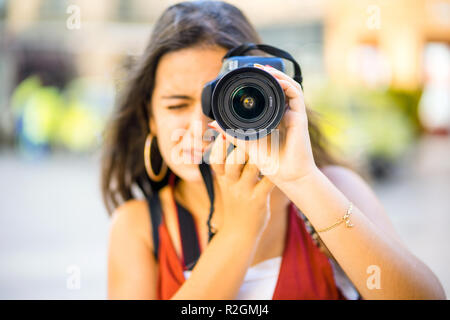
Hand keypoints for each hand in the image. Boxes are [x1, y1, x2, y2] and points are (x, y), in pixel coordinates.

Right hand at [207, 128, 274, 236]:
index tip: (224, 132)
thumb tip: (228, 142)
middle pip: (233, 160)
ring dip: (261, 154)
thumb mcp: (226, 186)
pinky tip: (281, 163)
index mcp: (223, 179)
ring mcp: (244, 192)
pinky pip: (268, 181)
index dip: (218, 146)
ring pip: (252, 167)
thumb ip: (227, 167)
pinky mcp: (258, 200)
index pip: (215, 159)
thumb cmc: (235, 205)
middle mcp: (231, 184)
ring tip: (271, 142)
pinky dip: (274, 171)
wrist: (239, 233)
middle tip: (254, 134)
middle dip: (243, 146)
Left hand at [208, 64, 317, 187]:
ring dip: (278, 75)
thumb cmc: (271, 163)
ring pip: (289, 87)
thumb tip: (214, 124)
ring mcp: (294, 114)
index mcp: (274, 119)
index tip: (249, 74)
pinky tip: (276, 78)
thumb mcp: (246, 144)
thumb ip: (232, 133)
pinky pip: (296, 94)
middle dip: (269, 74)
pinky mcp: (300, 117)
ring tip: (264, 68)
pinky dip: (287, 83)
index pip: (270, 96)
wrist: (287, 176)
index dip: (262, 83)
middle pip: (280, 87)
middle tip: (255, 66)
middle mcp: (285, 114)